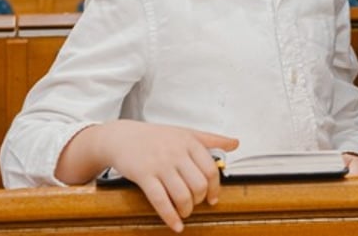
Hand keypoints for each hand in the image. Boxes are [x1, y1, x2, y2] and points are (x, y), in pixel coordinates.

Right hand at [60, 120, 238, 232]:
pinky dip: (170, 217)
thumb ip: (211, 139)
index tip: (213, 199)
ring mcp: (160, 164)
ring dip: (186, 210)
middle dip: (200, 200)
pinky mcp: (144, 176)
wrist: (122, 137)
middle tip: (195, 204)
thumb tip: (236, 143)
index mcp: (189, 142)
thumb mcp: (184, 133)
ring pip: (182, 195)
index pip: (211, 170)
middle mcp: (176, 152)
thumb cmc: (155, 137)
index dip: (215, 188)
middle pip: (199, 185)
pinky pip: (161, 201)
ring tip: (184, 213)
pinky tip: (176, 225)